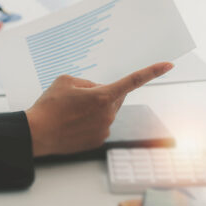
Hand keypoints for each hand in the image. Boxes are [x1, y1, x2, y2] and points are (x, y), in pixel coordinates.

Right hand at [25, 62, 173, 156]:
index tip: (169, 65)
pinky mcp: (99, 140)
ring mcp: (105, 128)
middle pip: (115, 97)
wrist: (36, 133)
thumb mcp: (66, 81)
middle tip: (79, 98)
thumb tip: (97, 90)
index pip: (133, 81)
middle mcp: (109, 113)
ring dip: (95, 109)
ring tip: (71, 113)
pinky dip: (91, 123)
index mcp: (103, 95)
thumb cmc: (49, 105)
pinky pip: (101, 125)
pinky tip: (73, 124)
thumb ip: (88, 82)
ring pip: (107, 112)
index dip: (152, 71)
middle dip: (103, 94)